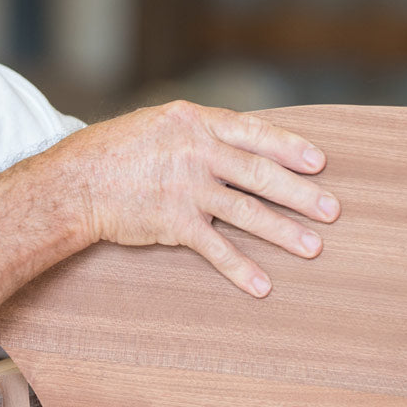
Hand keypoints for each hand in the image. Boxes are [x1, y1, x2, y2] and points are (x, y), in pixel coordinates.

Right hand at [57, 100, 339, 296]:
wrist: (74, 182)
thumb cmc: (113, 150)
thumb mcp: (157, 124)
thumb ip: (197, 132)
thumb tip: (238, 143)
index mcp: (193, 122)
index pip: (253, 132)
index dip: (289, 148)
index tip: (319, 163)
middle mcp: (194, 152)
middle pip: (260, 174)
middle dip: (300, 194)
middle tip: (332, 210)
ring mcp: (185, 188)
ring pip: (247, 212)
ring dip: (284, 231)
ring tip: (314, 247)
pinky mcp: (173, 223)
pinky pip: (216, 248)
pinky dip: (241, 268)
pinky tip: (263, 285)